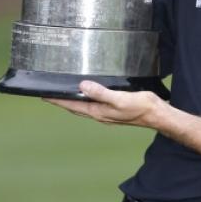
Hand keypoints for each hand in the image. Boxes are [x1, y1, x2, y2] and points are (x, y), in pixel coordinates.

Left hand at [44, 81, 164, 127]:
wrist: (156, 114)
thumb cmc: (140, 107)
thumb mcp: (119, 99)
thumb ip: (101, 93)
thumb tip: (82, 87)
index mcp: (98, 112)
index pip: (73, 106)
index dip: (58, 101)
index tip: (44, 95)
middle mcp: (100, 114)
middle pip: (75, 107)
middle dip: (62, 101)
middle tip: (49, 94)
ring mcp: (106, 113)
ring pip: (84, 106)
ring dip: (73, 101)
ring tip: (64, 93)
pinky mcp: (113, 109)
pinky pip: (94, 103)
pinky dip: (85, 99)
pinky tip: (88, 94)